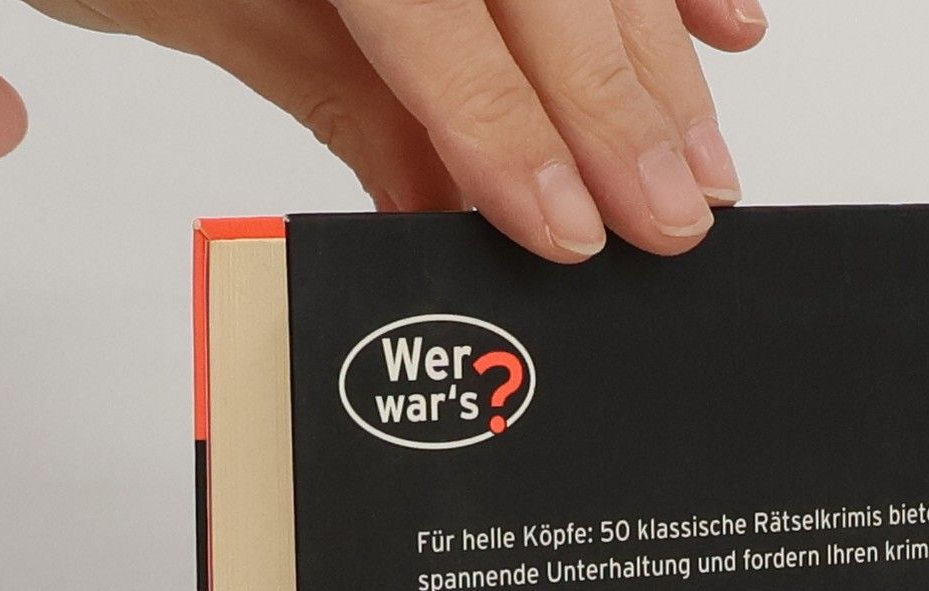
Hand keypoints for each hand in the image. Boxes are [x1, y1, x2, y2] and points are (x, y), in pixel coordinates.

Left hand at [25, 0, 765, 261]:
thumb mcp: (202, 7)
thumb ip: (336, 94)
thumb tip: (442, 211)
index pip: (435, 11)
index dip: (511, 125)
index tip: (568, 230)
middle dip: (622, 103)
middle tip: (674, 219)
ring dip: (660, 49)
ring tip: (705, 162)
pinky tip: (725, 19)